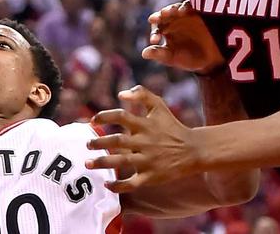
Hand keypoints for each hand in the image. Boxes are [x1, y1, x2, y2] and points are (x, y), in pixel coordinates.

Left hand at [85, 86, 204, 192]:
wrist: (193, 150)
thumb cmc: (172, 126)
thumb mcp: (159, 106)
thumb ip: (142, 94)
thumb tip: (120, 93)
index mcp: (145, 125)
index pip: (121, 116)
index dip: (105, 117)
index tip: (92, 120)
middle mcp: (145, 142)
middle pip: (117, 141)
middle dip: (99, 143)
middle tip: (86, 144)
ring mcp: (148, 160)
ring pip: (121, 162)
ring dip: (102, 163)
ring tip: (88, 163)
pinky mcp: (151, 177)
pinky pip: (131, 184)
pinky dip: (118, 186)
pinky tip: (107, 184)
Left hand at [142, 1, 223, 73]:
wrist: (210, 60)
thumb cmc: (188, 60)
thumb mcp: (172, 58)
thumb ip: (159, 54)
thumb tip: (143, 53)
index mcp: (165, 30)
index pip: (156, 27)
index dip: (154, 33)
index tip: (155, 41)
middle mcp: (174, 21)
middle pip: (164, 14)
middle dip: (160, 15)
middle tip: (157, 18)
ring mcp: (186, 16)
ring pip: (176, 8)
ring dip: (172, 9)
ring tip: (170, 12)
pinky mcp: (197, 13)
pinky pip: (190, 7)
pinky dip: (186, 7)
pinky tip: (184, 11)